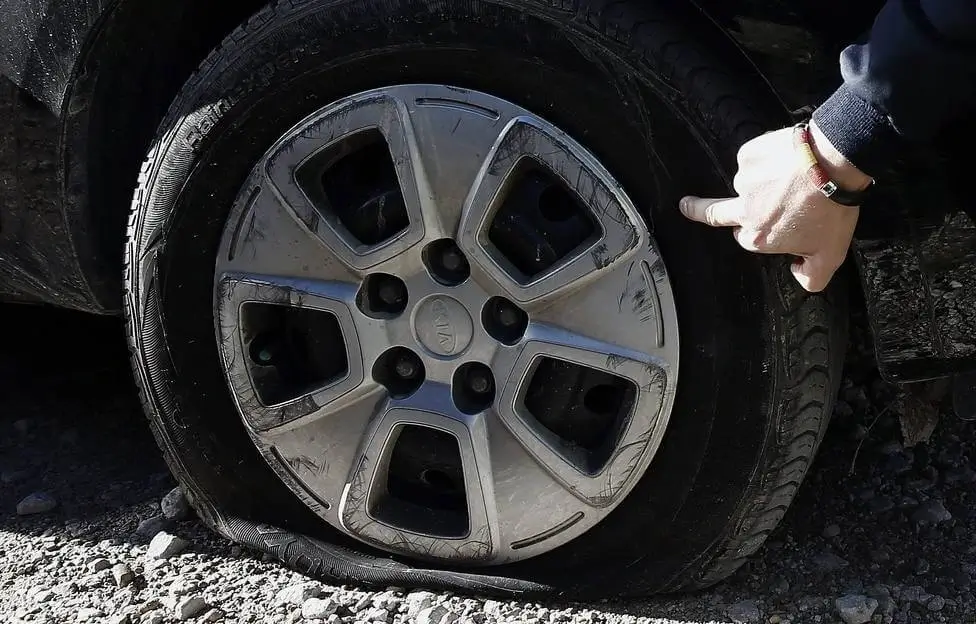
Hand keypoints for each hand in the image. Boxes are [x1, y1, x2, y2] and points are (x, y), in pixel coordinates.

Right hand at [679, 120, 871, 291]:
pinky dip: (768, 158)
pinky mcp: (750, 155)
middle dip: (696, 209)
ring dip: (764, 181)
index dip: (759, 231)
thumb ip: (812, 277)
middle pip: (714, 212)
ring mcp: (744, 181)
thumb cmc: (831, 210)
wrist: (834, 165)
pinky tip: (788, 160)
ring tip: (793, 176)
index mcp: (756, 238)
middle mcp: (743, 210)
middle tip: (686, 205)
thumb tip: (799, 277)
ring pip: (748, 183)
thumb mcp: (829, 255)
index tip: (767, 225)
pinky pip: (755, 158)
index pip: (746, 238)